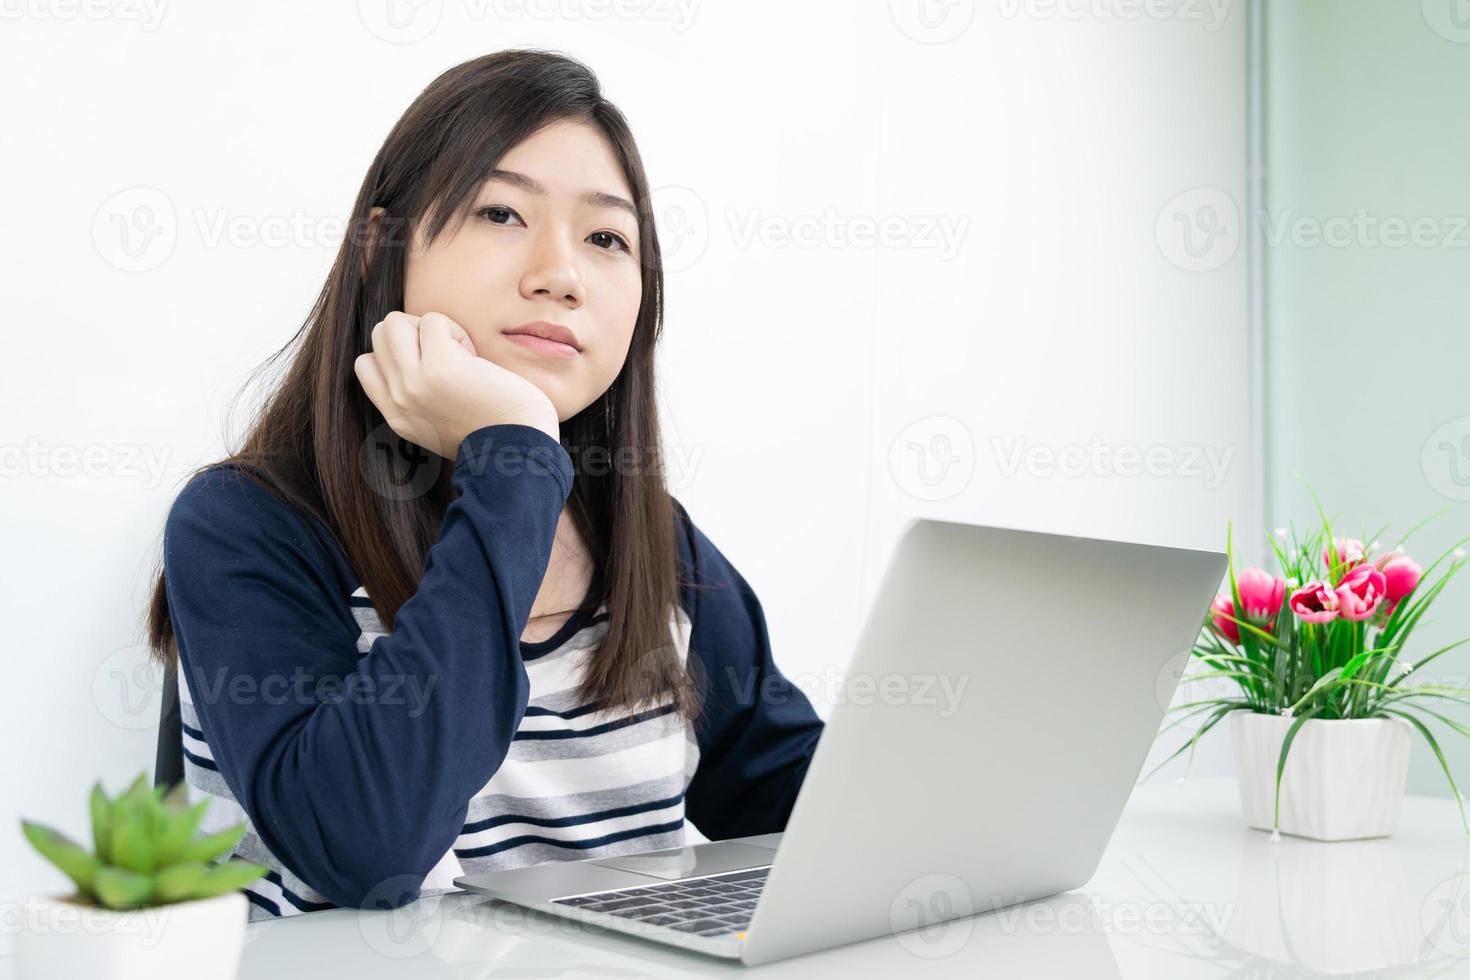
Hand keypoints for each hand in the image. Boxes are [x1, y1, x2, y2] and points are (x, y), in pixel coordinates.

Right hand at [354, 311, 559, 457]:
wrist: (518, 451)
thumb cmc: (495, 432)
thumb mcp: (438, 424)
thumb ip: (417, 398)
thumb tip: (414, 353)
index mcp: (396, 417)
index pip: (367, 364)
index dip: (399, 352)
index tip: (432, 367)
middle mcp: (398, 401)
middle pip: (380, 336)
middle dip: (413, 333)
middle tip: (448, 356)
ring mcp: (413, 384)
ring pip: (394, 323)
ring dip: (430, 328)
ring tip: (458, 354)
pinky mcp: (440, 367)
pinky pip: (432, 321)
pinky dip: (455, 330)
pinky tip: (474, 357)